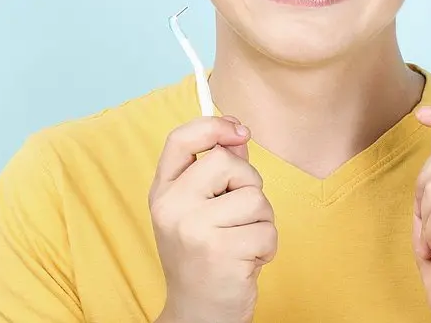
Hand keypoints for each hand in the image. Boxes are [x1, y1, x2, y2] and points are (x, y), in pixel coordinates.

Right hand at [149, 116, 277, 322]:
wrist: (197, 314)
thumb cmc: (204, 256)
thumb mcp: (199, 210)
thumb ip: (218, 172)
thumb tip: (239, 135)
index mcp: (163, 192)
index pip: (180, 140)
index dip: (213, 126)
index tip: (240, 131)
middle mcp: (172, 207)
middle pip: (227, 162)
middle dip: (248, 185)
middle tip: (238, 216)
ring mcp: (194, 229)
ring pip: (254, 198)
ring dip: (260, 222)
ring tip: (241, 242)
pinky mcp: (221, 251)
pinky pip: (267, 231)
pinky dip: (266, 247)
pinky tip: (246, 261)